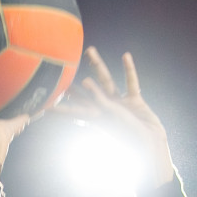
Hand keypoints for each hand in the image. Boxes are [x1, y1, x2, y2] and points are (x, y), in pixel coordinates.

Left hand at [56, 46, 175, 185]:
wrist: (152, 145)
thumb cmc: (129, 135)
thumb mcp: (111, 117)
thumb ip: (99, 99)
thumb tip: (86, 81)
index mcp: (96, 118)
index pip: (73, 111)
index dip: (59, 107)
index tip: (44, 103)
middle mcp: (105, 109)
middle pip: (86, 92)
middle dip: (75, 81)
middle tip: (64, 66)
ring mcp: (120, 104)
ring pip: (106, 81)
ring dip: (98, 66)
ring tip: (90, 51)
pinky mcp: (135, 101)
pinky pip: (131, 82)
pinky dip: (129, 70)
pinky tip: (126, 57)